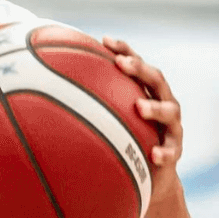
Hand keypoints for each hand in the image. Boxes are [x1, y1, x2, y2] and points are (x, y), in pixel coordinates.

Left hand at [101, 36, 182, 206]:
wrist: (150, 177)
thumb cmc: (125, 142)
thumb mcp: (107, 123)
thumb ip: (86, 108)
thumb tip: (42, 95)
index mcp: (146, 93)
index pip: (137, 66)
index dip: (124, 51)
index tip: (105, 40)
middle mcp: (163, 104)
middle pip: (157, 80)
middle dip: (140, 69)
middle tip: (122, 64)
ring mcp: (172, 127)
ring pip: (170, 112)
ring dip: (155, 108)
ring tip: (140, 107)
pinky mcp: (175, 152)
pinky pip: (172, 152)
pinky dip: (164, 152)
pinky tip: (153, 154)